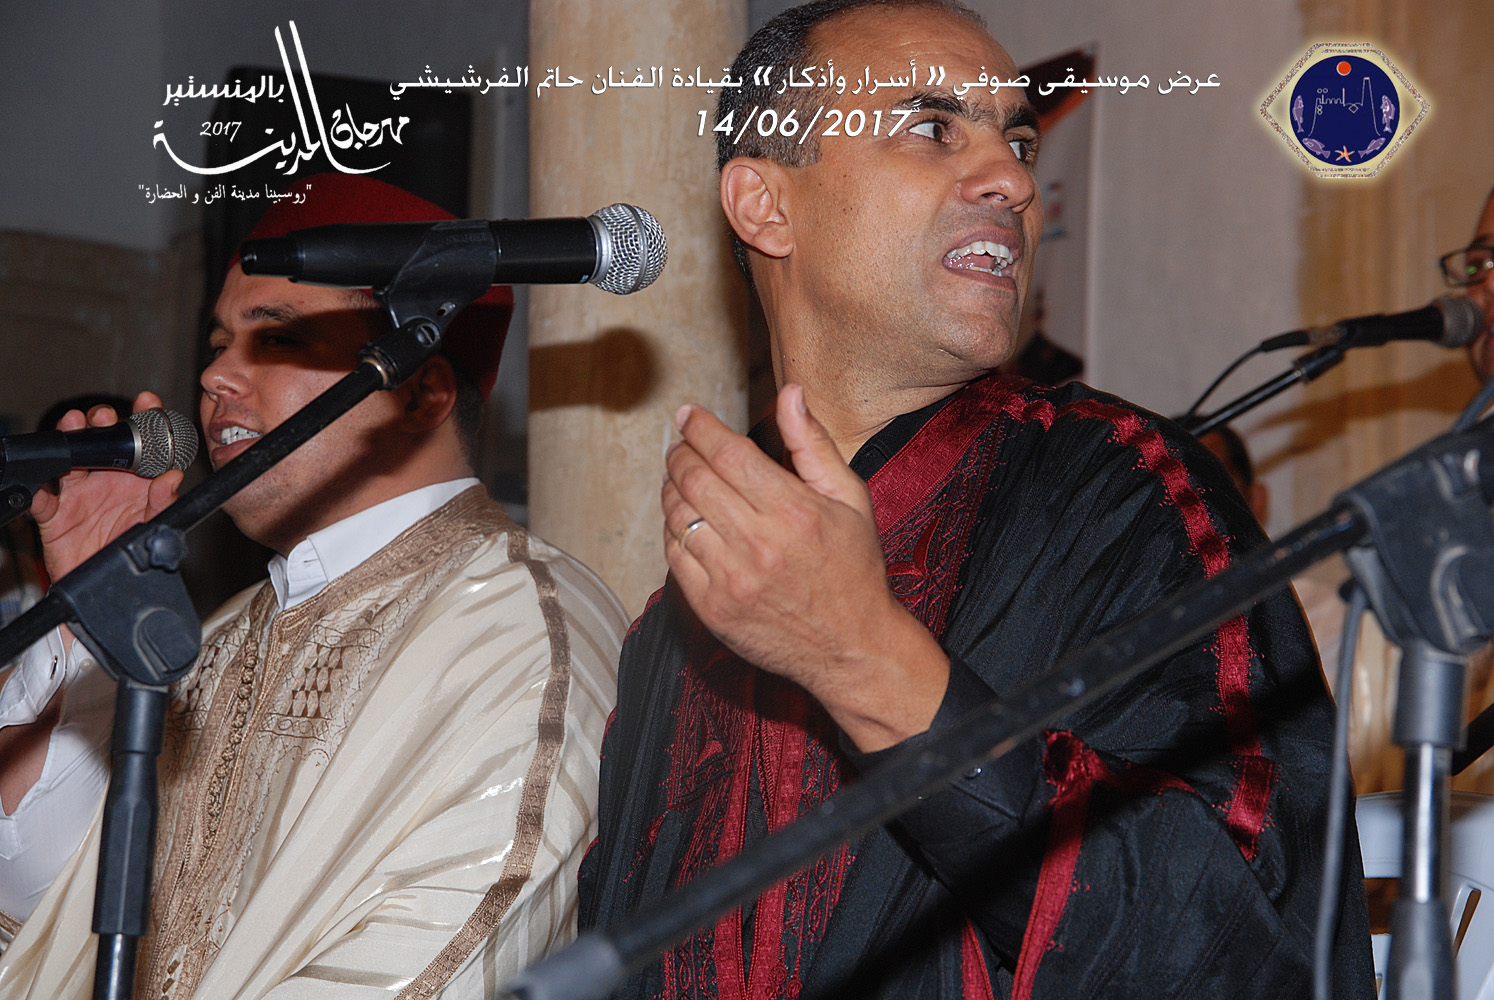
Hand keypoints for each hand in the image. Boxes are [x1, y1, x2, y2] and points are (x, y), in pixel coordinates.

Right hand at [31, 391, 183, 582]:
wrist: (106, 588)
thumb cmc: (129, 552)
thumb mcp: (152, 527)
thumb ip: (162, 503)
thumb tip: (172, 477)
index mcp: (134, 479)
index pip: (140, 443)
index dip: (143, 419)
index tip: (147, 402)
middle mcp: (105, 480)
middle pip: (100, 442)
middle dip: (101, 422)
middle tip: (105, 417)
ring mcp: (77, 495)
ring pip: (69, 459)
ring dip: (70, 440)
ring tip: (74, 426)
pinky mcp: (54, 516)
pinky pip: (42, 503)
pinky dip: (39, 494)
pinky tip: (42, 488)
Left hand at [663, 384, 948, 750]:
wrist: (853, 648)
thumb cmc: (855, 569)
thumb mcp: (850, 499)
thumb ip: (813, 444)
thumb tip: (790, 393)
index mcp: (794, 511)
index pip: (727, 454)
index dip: (699, 427)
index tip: (688, 415)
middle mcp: (759, 544)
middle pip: (694, 479)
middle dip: (680, 453)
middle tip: (681, 446)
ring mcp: (732, 580)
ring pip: (677, 515)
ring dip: (671, 489)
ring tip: (681, 480)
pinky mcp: (713, 609)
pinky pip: (673, 556)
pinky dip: (672, 530)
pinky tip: (685, 521)